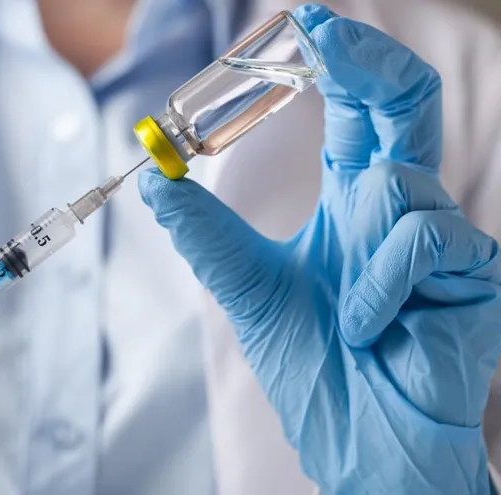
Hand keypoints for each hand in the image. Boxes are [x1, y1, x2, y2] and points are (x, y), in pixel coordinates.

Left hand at [140, 5, 500, 493]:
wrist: (361, 444)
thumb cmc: (318, 369)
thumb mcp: (248, 289)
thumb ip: (207, 233)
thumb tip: (153, 179)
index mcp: (355, 203)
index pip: (357, 113)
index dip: (339, 62)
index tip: (304, 22)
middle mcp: (401, 209)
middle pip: (406, 106)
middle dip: (369, 62)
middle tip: (326, 31)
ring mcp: (444, 240)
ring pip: (400, 181)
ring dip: (359, 240)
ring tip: (347, 308)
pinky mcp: (475, 277)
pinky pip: (422, 240)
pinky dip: (381, 282)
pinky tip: (374, 323)